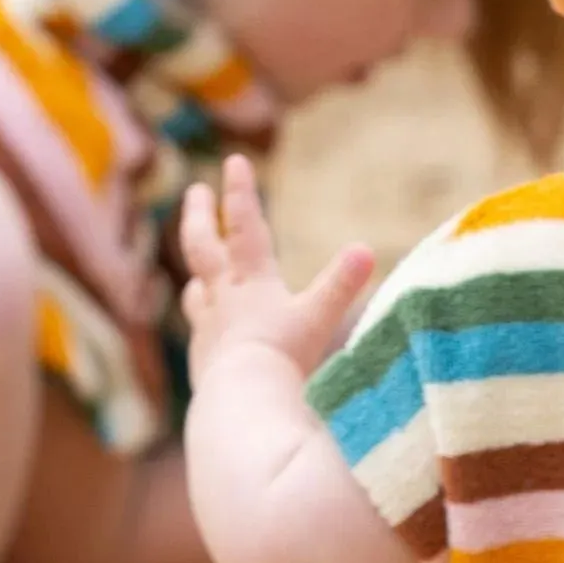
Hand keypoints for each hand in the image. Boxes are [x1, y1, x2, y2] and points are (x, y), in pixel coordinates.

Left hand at [180, 156, 373, 386]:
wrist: (242, 401)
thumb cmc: (285, 359)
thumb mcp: (319, 318)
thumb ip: (342, 284)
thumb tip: (367, 249)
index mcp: (253, 281)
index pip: (245, 226)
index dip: (241, 192)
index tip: (234, 160)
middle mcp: (223, 298)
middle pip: (202, 247)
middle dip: (200, 216)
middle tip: (196, 192)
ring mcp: (209, 330)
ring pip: (196, 292)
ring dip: (199, 278)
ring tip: (199, 278)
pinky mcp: (205, 363)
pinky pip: (202, 336)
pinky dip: (208, 329)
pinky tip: (212, 337)